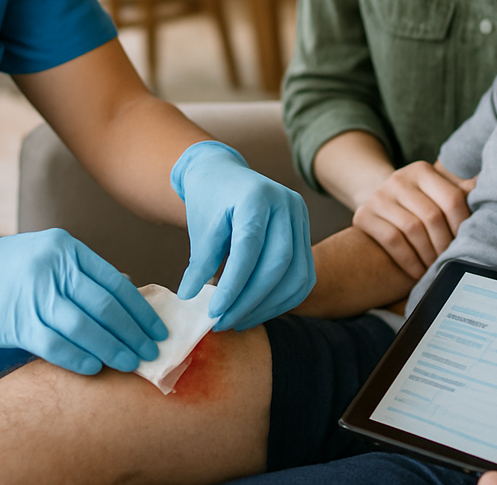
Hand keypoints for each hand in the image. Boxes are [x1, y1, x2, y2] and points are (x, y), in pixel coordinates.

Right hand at [0, 229, 166, 374]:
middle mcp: (52, 264)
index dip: (138, 308)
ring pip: (85, 326)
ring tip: (130, 363)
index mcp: (63, 246)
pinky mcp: (14, 320)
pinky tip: (93, 367)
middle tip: (152, 350)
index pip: (113, 280)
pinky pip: (55, 344)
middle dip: (133, 331)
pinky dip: (78, 357)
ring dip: (112, 348)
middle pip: (105, 303)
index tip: (156, 327)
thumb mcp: (40, 257)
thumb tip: (125, 290)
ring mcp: (33, 291)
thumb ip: (79, 272)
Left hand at [171, 140, 314, 331]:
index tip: (214, 312)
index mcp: (256, 195)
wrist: (223, 174)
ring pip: (296, 274)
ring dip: (269, 306)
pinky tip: (257, 311)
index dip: (233, 284)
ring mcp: (300, 217)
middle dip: (251, 300)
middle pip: (279, 263)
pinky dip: (283, 300)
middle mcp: (286, 203)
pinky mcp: (306, 232)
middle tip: (224, 322)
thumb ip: (201, 261)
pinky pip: (304, 275)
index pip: (249, 247)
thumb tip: (190, 298)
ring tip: (239, 320)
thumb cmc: (209, 200)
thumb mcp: (201, 226)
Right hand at [350, 160, 474, 278]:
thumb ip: (464, 191)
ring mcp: (379, 196)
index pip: (452, 198)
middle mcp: (399, 179)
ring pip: (412, 230)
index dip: (463, 226)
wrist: (377, 201)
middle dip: (445, 245)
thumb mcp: (438, 191)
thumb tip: (496, 188)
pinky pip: (391, 241)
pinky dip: (409, 261)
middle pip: (432, 217)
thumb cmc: (419, 201)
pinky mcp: (364, 214)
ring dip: (428, 256)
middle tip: (452, 262)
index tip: (468, 244)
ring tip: (436, 269)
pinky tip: (418, 272)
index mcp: (422, 170)